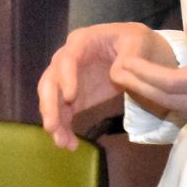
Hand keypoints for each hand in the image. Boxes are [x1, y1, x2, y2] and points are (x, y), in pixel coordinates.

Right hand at [37, 22, 176, 148]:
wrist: (137, 54)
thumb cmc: (135, 43)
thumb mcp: (137, 42)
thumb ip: (128, 57)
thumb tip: (114, 74)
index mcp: (82, 41)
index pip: (68, 57)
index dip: (66, 77)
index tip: (72, 97)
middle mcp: (67, 59)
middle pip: (51, 80)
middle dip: (49, 105)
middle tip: (52, 126)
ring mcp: (67, 80)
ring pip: (52, 100)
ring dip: (54, 121)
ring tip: (63, 143)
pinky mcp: (73, 98)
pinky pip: (62, 113)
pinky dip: (63, 129)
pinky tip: (71, 145)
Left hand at [110, 17, 186, 137]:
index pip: (175, 82)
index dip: (145, 74)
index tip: (125, 62)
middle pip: (170, 101)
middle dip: (140, 87)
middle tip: (118, 72)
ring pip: (181, 113)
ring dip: (155, 98)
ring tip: (134, 81)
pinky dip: (175, 106)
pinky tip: (166, 93)